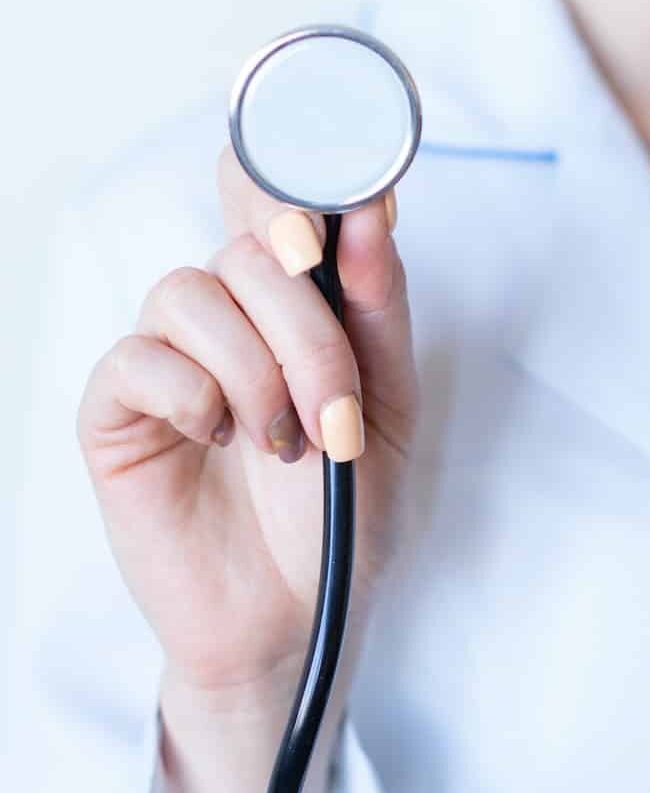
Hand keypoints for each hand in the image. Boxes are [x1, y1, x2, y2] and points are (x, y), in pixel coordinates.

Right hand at [78, 143, 418, 712]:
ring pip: (190, 291)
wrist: (301, 615)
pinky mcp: (117, 411)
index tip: (330, 213)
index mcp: (294, 300)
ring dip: (255, 370)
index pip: (271, 195)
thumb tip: (370, 208)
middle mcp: (228, 313)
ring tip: (284, 443)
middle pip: (248, 246)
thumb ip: (377, 307)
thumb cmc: (343, 508)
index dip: (292, 177)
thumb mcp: (389, 404)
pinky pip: (138, 358)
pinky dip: (192, 395)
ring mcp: (169, 357)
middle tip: (335, 413)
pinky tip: (219, 441)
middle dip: (306, 329)